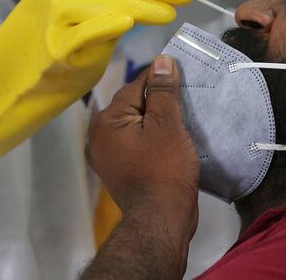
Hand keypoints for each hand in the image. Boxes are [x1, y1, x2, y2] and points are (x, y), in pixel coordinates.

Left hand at [86, 55, 199, 233]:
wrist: (161, 222)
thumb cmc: (164, 171)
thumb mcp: (167, 125)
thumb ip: (163, 91)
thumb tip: (161, 62)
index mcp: (105, 122)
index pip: (135, 86)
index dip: (160, 79)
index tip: (182, 74)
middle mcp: (99, 137)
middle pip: (134, 105)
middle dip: (159, 101)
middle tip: (187, 99)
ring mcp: (108, 156)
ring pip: (136, 125)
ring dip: (157, 121)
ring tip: (182, 119)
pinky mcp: (120, 171)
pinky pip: (137, 143)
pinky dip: (153, 138)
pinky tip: (171, 140)